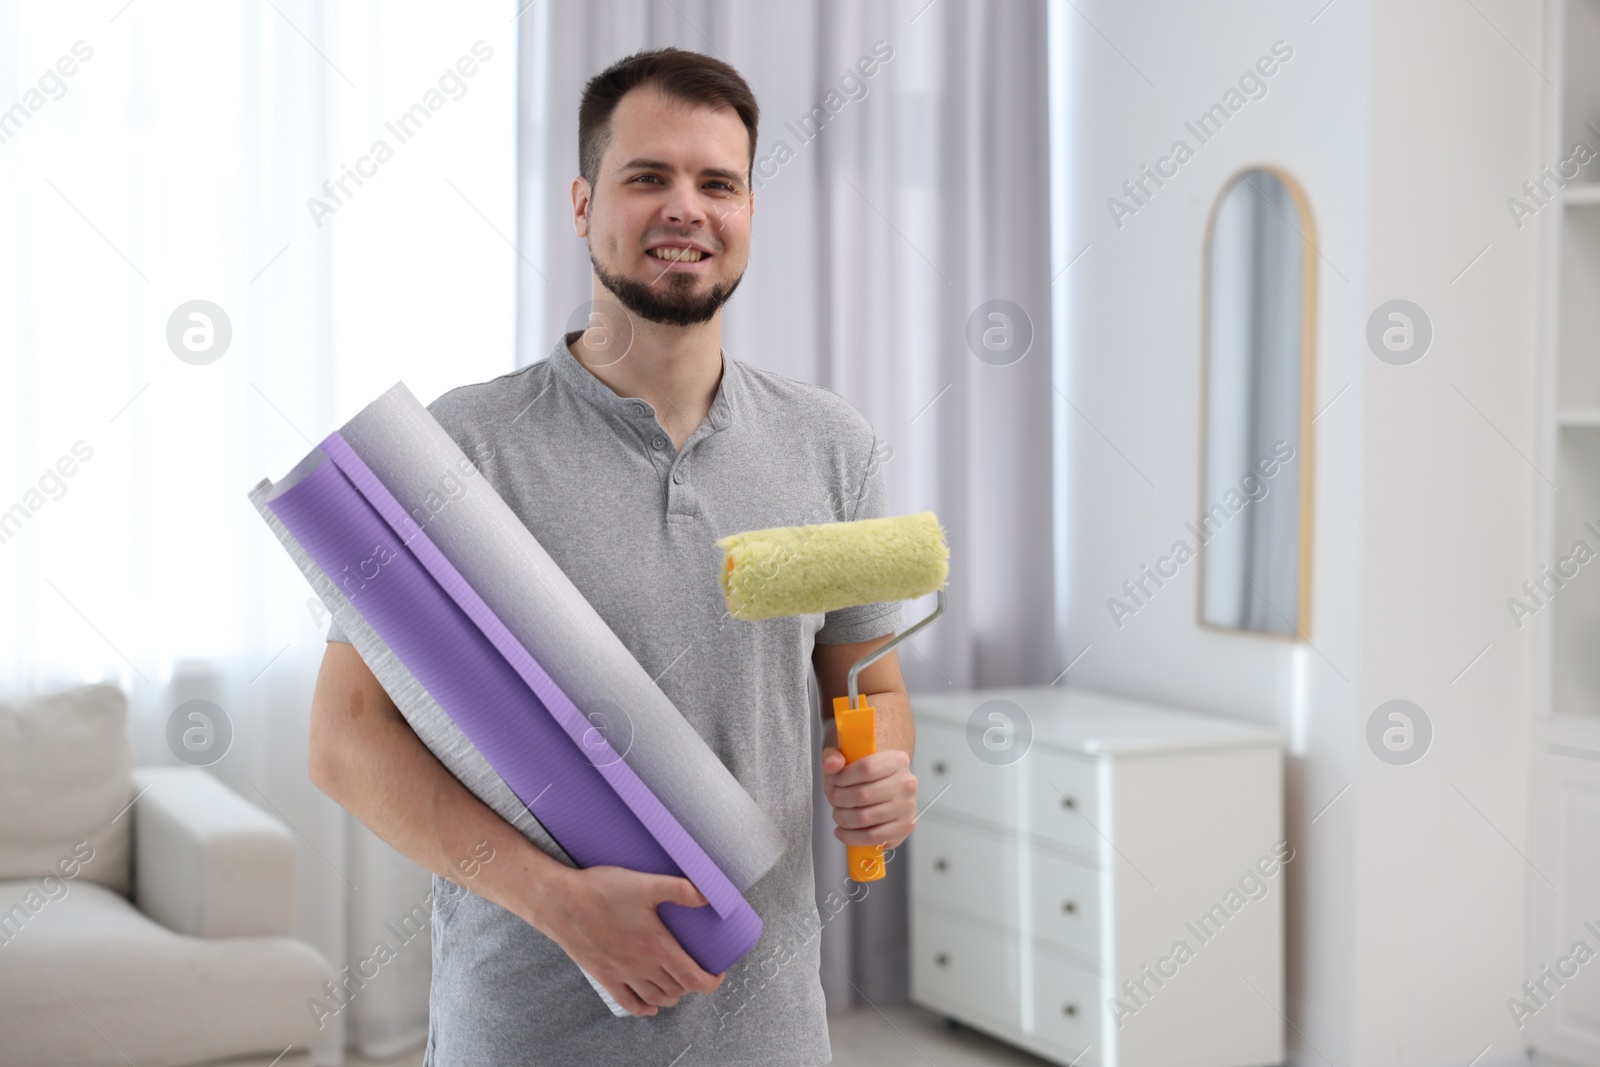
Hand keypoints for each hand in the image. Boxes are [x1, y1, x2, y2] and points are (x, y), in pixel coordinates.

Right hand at [540, 865, 725, 1016]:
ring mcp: (622, 974)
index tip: (718, 974)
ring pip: (656, 998)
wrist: (561, 902)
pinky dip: (644, 1008)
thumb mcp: (646, 884)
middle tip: (698, 969)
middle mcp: (641, 966)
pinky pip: (628, 1003)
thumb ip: (680, 890)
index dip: (711, 981)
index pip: (693, 977)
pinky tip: (650, 1006)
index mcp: (657, 946)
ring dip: (672, 994)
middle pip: (677, 989)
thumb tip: (709, 896)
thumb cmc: (601, 891)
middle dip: (693, 983)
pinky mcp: (604, 976)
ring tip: (678, 983)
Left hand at [820, 727, 916, 851]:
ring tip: (838, 814)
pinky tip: (843, 831)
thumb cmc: (863, 774)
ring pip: (865, 818)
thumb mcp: (845, 757)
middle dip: (839, 799)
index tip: (833, 780)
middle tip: (834, 799)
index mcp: (897, 760)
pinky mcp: (905, 827)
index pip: (866, 768)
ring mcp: (907, 807)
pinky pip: (873, 837)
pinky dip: (852, 837)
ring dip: (843, 818)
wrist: (882, 786)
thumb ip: (833, 757)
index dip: (843, 777)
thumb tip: (831, 764)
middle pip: (863, 795)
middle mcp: (907, 783)